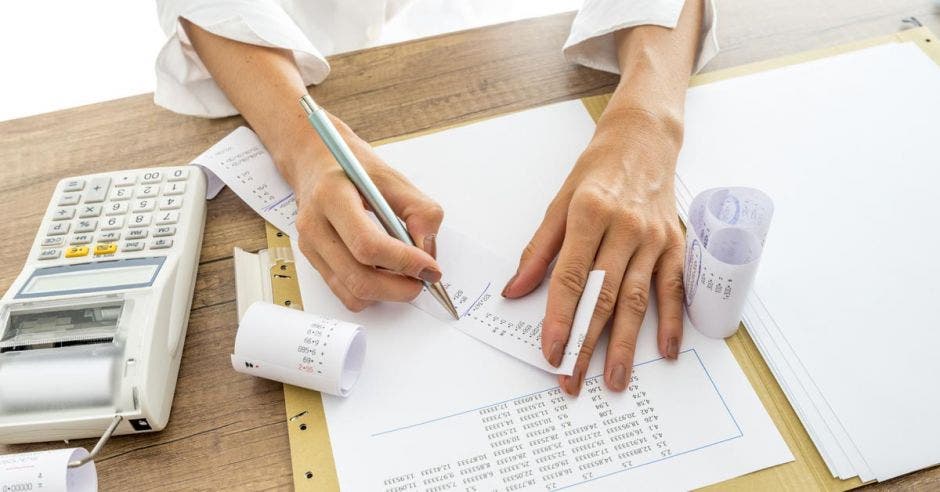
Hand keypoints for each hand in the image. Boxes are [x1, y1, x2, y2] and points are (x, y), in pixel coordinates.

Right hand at [285, 114, 443, 310]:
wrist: (316, 163)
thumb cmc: (354, 168)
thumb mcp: (392, 177)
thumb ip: (419, 210)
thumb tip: (428, 249)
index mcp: (332, 197)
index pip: (367, 244)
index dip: (403, 261)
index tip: (430, 267)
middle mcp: (314, 225)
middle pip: (358, 277)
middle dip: (399, 288)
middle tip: (424, 279)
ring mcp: (310, 247)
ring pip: (352, 293)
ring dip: (387, 293)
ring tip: (407, 277)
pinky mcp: (313, 261)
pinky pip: (345, 293)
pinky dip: (372, 294)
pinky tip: (386, 274)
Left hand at [502, 108, 685, 395]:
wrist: (643, 140)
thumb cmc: (597, 170)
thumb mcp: (558, 202)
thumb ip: (538, 250)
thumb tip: (515, 289)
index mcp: (589, 214)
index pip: (571, 277)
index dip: (560, 318)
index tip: (551, 351)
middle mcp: (625, 227)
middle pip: (604, 295)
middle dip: (588, 343)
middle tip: (574, 378)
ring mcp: (654, 238)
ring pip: (638, 299)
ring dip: (627, 344)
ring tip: (616, 378)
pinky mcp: (675, 244)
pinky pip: (674, 288)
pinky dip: (672, 320)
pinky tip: (666, 349)